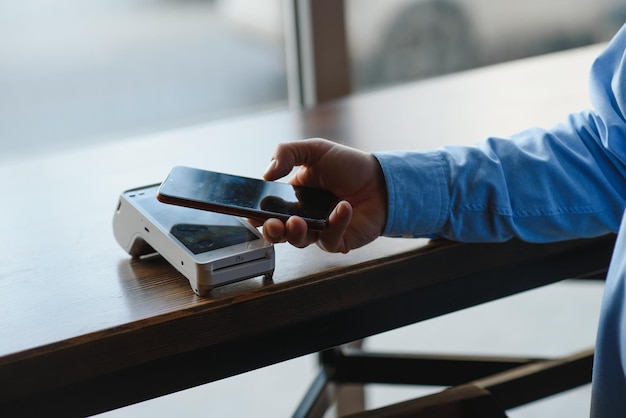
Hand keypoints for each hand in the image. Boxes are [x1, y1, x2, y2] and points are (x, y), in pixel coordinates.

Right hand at [261, 138, 386, 252]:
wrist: (381, 180)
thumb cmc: (349, 166)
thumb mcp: (315, 150)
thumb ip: (286, 153)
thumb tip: (266, 173)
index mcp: (292, 197)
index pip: (268, 209)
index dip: (257, 213)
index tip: (250, 213)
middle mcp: (303, 216)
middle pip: (278, 232)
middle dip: (271, 231)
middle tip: (272, 224)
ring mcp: (319, 231)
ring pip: (298, 241)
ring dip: (295, 233)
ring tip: (298, 222)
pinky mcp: (338, 241)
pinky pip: (329, 240)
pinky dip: (335, 225)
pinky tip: (343, 208)